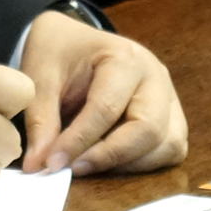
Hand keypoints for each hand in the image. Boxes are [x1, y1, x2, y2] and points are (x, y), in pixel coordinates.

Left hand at [18, 9, 187, 178]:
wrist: (71, 41)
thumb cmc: (58, 55)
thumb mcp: (40, 79)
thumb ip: (41, 123)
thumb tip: (38, 166)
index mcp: (124, 57)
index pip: (106, 109)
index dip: (78, 142)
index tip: (52, 165)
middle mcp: (155, 76)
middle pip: (148, 129)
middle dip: (109, 157)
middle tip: (72, 169)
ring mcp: (168, 96)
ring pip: (167, 145)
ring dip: (130, 165)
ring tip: (90, 164)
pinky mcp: (171, 116)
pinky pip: (170, 150)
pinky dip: (144, 164)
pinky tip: (110, 161)